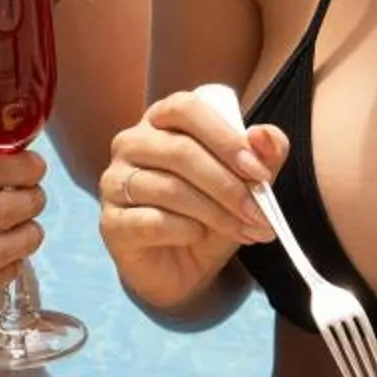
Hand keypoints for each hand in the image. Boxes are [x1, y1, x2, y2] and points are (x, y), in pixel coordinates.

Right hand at [99, 89, 283, 314]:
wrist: (183, 267)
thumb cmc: (212, 213)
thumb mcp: (246, 183)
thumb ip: (263, 154)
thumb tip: (265, 135)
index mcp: (162, 120)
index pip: (186, 109)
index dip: (225, 137)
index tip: (259, 171)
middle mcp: (131, 143)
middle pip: (180, 151)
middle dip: (228, 185)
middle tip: (260, 212)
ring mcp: (115, 182)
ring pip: (169, 189)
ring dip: (216, 213)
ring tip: (244, 230)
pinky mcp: (111, 222)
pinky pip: (152, 222)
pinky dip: (186, 231)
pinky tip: (198, 237)